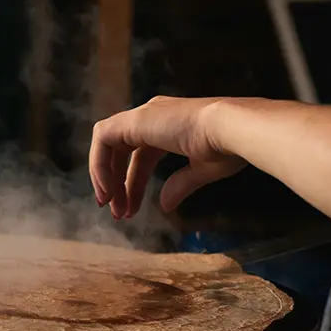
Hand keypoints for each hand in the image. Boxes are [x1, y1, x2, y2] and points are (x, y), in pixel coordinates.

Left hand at [89, 96, 243, 218]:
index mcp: (171, 126)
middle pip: (123, 153)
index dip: (132, 184)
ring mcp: (143, 116)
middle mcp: (154, 117)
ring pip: (108, 144)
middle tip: (118, 214)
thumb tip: (166, 205)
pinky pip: (102, 139)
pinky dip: (99, 164)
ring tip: (110, 207)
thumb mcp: (202, 170)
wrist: (230, 129)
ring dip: (105, 177)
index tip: (128, 210)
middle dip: (117, 185)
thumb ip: (180, 184)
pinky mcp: (133, 120)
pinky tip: (108, 190)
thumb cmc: (226, 147)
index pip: (142, 157)